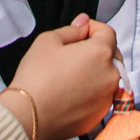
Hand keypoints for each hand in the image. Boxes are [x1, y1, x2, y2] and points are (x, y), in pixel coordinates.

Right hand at [5, 16, 119, 139]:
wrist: (28, 116)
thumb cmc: (36, 78)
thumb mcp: (49, 41)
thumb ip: (72, 29)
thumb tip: (83, 24)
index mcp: (100, 53)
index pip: (107, 32)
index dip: (92, 28)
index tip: (79, 32)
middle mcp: (110, 76)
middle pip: (111, 54)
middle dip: (96, 49)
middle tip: (72, 53)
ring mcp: (107, 97)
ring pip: (107, 76)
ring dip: (95, 71)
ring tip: (69, 74)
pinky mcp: (99, 114)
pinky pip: (101, 96)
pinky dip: (91, 91)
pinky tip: (70, 91)